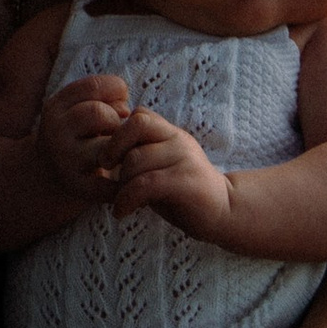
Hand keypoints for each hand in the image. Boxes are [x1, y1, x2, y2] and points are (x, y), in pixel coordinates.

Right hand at [36, 73, 131, 209]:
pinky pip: (107, 183)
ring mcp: (64, 159)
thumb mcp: (79, 110)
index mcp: (56, 106)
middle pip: (98, 113)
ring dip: (120, 149)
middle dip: (116, 121)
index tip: (120, 104)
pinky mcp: (76, 186)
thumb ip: (104, 100)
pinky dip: (121, 181)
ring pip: (105, 147)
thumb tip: (126, 111)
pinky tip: (124, 177)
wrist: (47, 175)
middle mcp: (55, 131)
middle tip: (117, 131)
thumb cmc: (76, 135)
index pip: (94, 86)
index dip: (116, 92)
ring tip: (118, 151)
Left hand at [109, 109, 233, 239]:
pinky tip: (121, 212)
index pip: (138, 115)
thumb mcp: (160, 167)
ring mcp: (185, 158)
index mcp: (170, 133)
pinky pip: (146, 183)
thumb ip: (140, 153)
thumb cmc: (183, 192)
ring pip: (136, 159)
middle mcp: (178, 139)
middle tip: (106, 171)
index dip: (117, 132)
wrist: (225, 212)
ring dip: (120, 182)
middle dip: (113, 149)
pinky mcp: (186, 181)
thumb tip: (102, 151)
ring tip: (119, 200)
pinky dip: (127, 198)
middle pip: (134, 127)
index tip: (108, 157)